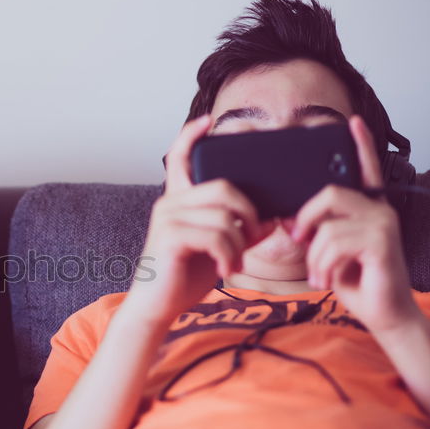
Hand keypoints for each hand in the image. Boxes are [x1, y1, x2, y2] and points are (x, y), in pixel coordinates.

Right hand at [130, 115, 271, 320]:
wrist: (157, 307)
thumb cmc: (183, 277)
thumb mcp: (219, 249)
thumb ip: (240, 230)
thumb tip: (272, 218)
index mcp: (178, 201)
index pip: (180, 158)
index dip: (192, 136)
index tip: (209, 121)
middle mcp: (169, 203)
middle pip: (222, 186)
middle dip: (248, 211)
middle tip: (253, 236)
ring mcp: (167, 219)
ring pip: (223, 214)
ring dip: (240, 241)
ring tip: (235, 261)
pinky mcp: (170, 237)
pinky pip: (216, 234)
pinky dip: (229, 253)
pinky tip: (226, 267)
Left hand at [293, 116, 418, 330]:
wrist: (382, 314)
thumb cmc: (354, 280)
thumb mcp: (325, 251)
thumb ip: (313, 230)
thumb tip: (283, 216)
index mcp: (366, 208)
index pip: (363, 169)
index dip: (359, 144)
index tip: (351, 122)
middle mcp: (378, 210)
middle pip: (329, 193)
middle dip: (304, 219)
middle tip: (299, 242)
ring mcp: (383, 224)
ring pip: (326, 226)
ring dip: (312, 257)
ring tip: (319, 274)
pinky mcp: (382, 243)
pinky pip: (334, 244)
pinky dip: (322, 266)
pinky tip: (328, 280)